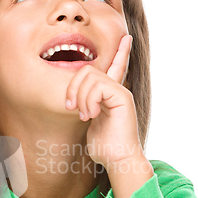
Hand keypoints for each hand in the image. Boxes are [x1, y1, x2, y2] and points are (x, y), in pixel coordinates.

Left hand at [65, 34, 142, 169]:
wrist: (118, 160)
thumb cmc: (105, 147)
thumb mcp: (91, 124)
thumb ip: (86, 108)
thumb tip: (74, 105)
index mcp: (110, 95)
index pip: (115, 67)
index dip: (121, 52)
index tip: (126, 37)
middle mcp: (117, 90)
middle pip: (87, 70)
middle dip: (73, 87)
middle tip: (71, 108)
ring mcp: (120, 92)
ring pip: (90, 76)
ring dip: (80, 97)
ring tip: (85, 116)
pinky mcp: (122, 97)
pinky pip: (98, 86)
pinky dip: (88, 101)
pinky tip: (92, 115)